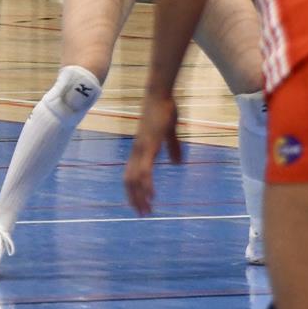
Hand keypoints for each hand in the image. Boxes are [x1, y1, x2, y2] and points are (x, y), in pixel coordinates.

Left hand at [124, 93, 181, 214]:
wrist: (160, 95)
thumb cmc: (164, 110)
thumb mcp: (170, 132)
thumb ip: (172, 147)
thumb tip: (177, 163)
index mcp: (141, 149)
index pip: (131, 174)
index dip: (133, 190)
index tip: (139, 204)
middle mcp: (137, 151)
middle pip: (129, 180)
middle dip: (134, 198)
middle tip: (142, 214)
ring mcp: (142, 149)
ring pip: (135, 179)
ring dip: (139, 196)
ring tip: (146, 210)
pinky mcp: (149, 146)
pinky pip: (145, 170)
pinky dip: (146, 185)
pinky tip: (151, 195)